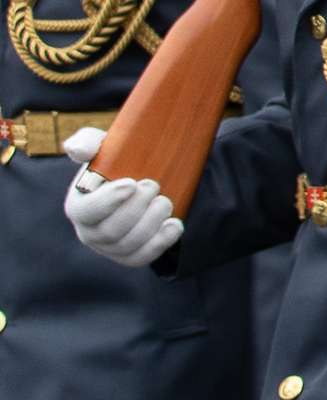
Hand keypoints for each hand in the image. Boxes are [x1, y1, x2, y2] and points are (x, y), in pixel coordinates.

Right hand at [60, 128, 179, 267]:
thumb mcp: (103, 146)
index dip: (108, 201)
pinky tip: (174, 224)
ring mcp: (110, 247)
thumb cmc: (118, 161)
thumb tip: (78, 151)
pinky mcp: (130, 256)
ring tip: (164, 201)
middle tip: (154, 185)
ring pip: (129, 245)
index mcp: (79, 206)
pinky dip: (161, 242)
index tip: (132, 183)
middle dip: (136, 209)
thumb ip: (88, 142)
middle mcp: (90, 232)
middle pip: (110, 231)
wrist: (145, 178)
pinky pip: (142, 257)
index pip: (85, 212)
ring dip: (151, 222)